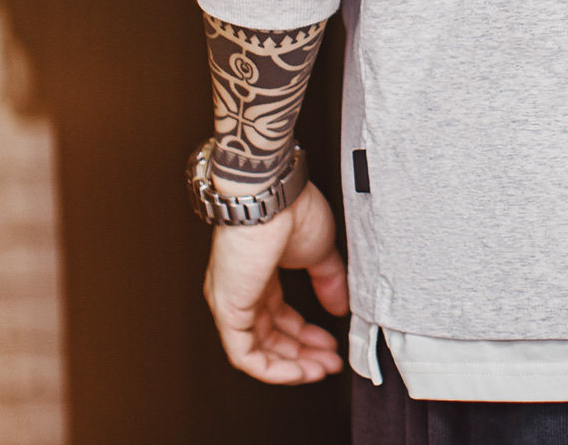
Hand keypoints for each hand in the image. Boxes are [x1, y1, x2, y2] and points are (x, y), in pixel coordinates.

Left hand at [203, 181, 349, 382]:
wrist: (272, 196)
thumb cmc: (290, 208)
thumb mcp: (319, 250)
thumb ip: (328, 281)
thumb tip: (340, 305)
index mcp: (260, 274)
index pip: (279, 316)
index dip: (306, 335)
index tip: (329, 344)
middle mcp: (242, 290)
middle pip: (270, 336)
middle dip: (302, 354)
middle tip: (329, 362)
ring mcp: (231, 302)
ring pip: (257, 351)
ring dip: (292, 365)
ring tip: (320, 369)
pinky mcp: (228, 311)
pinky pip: (246, 354)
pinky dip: (273, 368)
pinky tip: (298, 371)